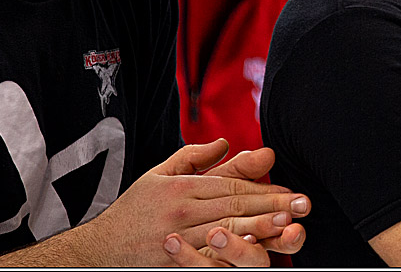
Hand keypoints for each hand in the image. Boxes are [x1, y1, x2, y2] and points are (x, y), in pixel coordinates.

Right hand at [88, 139, 309, 265]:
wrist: (100, 248)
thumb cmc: (135, 209)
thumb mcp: (160, 174)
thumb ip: (194, 157)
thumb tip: (225, 141)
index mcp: (182, 187)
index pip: (231, 187)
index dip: (262, 188)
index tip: (289, 191)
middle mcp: (182, 211)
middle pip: (234, 207)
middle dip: (271, 206)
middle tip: (300, 206)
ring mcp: (179, 238)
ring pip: (226, 232)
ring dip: (259, 229)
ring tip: (287, 226)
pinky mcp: (175, 260)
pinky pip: (208, 258)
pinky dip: (232, 254)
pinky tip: (254, 252)